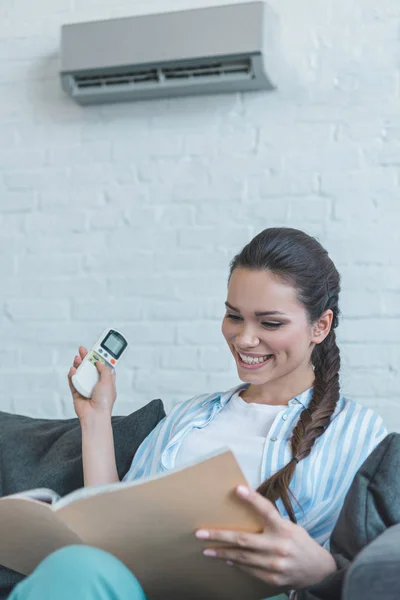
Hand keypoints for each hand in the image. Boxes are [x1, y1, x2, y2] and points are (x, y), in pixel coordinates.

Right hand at [68, 346, 116, 421]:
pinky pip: (73, 382)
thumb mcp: (108, 381)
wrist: (94, 415)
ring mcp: (86, 388)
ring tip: (77, 358)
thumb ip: (104, 369)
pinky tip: (73, 370)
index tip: (98, 348)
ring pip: (81, 373)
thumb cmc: (104, 401)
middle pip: (91, 368)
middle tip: (83, 349)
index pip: (105, 366)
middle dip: (87, 358)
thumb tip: (99, 361)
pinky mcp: (77, 392)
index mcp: (107, 381)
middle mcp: (97, 384)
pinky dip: (72, 375)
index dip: (101, 357)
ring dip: (79, 365)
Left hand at [195, 486, 336, 593]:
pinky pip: (249, 570)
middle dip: (219, 536)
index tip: (237, 489)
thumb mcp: (289, 527)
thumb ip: (271, 521)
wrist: (319, 570)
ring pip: (242, 557)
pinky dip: (236, 564)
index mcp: (284, 528)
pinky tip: (226, 559)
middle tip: (200, 533)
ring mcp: (275, 564)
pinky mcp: (273, 578)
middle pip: (244, 540)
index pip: (266, 510)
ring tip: (207, 549)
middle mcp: (279, 546)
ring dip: (222, 553)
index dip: (252, 499)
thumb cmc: (300, 543)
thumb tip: (245, 511)